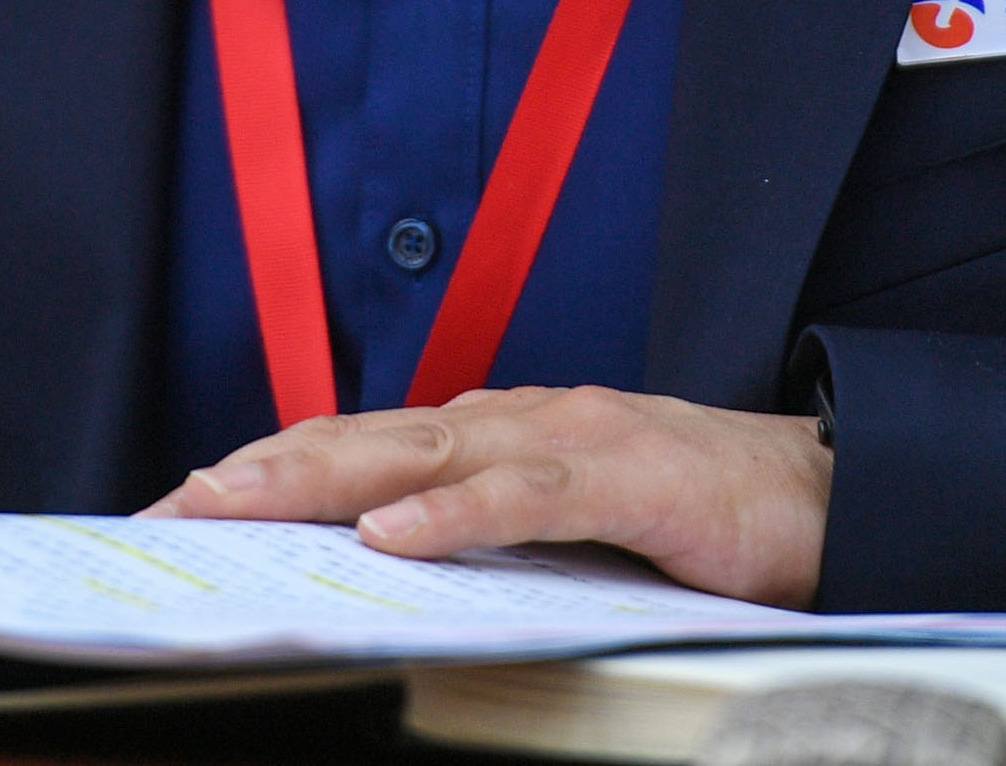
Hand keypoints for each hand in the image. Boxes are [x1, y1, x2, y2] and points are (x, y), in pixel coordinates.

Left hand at [142, 386, 830, 607]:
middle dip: (260, 473)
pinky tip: (397, 537)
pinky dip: (459, 514)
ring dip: (323, 479)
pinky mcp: (635, 477)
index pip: (356, 449)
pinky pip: (533, 495)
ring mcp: (574, 440)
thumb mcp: (564, 536)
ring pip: (426, 453)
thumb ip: (480, 545)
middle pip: (365, 439)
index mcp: (494, 437)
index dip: (264, 474)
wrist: (834, 494)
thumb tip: (372, 583)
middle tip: (172, 509)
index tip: (176, 513)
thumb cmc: (696, 520)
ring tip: (239, 503)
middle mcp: (517, 422)